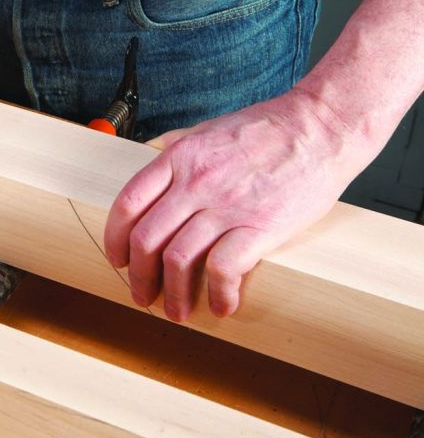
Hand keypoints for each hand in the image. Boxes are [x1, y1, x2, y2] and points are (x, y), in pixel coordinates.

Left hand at [103, 89, 365, 320]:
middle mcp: (196, 182)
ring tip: (177, 311)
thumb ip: (178, 145)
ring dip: (174, 294)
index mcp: (179, 158)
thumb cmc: (268, 128)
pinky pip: (225, 268)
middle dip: (139, 276)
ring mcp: (227, 205)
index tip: (118, 259)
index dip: (115, 237)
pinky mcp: (261, 225)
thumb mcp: (208, 129)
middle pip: (147, 239)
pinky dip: (219, 294)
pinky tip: (223, 306)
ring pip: (179, 259)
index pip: (128, 203)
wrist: (322, 126)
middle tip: (142, 294)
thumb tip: (154, 154)